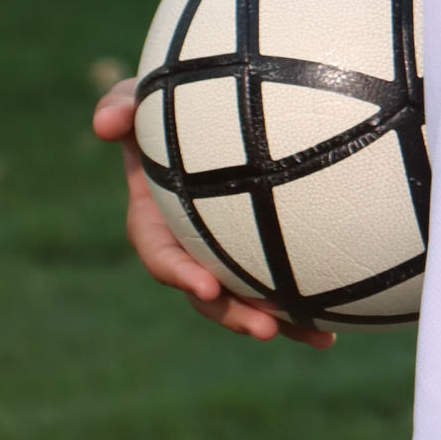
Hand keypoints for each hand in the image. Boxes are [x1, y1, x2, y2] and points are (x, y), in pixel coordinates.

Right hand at [92, 80, 333, 348]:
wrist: (208, 107)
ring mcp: (226, 251)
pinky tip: (337, 327)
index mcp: (157, 219)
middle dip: (234, 315)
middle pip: (209, 293)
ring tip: (318, 338)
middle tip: (265, 328)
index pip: (162, 255)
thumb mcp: (138, 101)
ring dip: (280, 321)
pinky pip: (280, 282)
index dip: (180, 274)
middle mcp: (191, 245)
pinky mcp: (261, 249)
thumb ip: (121, 106)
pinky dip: (305, 304)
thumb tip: (103, 122)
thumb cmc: (168, 104)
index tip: (206, 287)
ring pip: (248, 298)